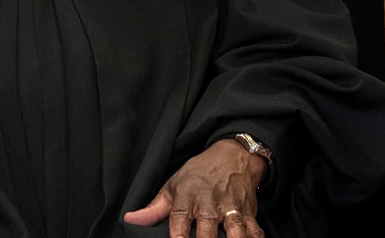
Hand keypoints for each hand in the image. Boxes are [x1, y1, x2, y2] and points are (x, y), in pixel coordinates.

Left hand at [123, 138, 266, 237]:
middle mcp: (210, 203)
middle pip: (207, 230)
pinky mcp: (249, 211)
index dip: (177, 235)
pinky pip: (254, 230)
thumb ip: (154, 207)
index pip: (179, 218)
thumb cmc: (200, 173)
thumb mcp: (174, 184)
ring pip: (235, 230)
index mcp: (188, 196)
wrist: (234, 155)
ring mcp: (231, 208)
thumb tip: (130, 220)